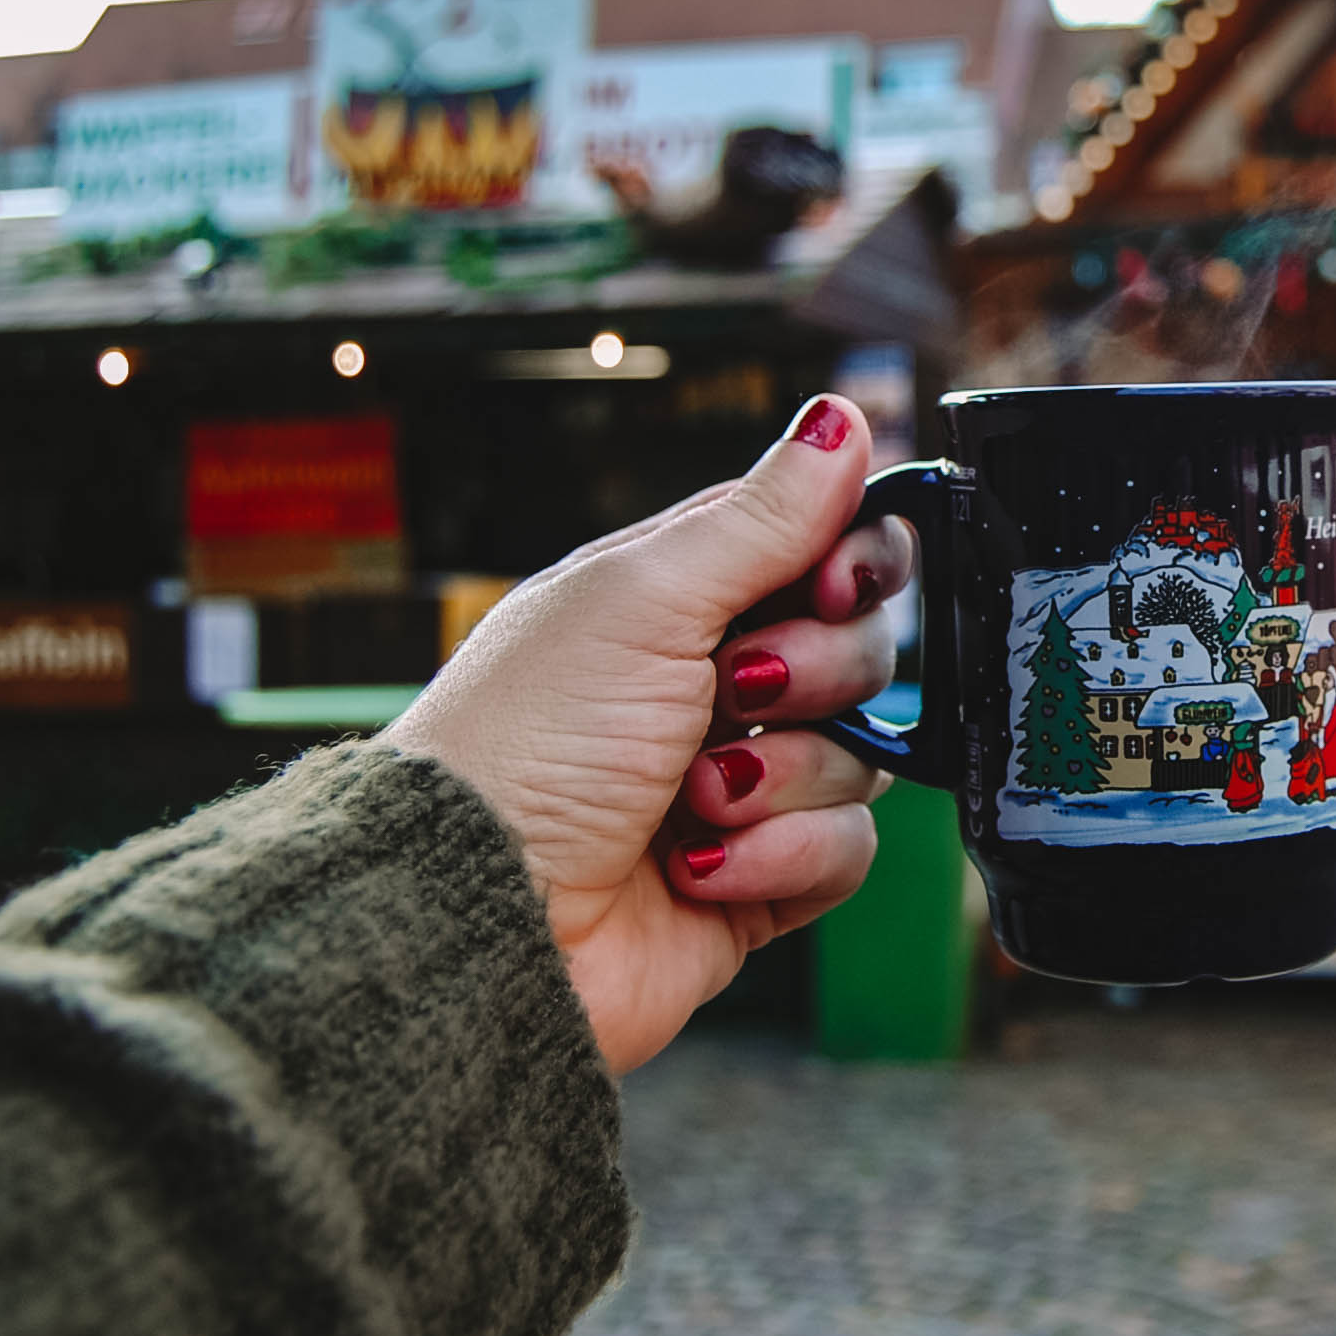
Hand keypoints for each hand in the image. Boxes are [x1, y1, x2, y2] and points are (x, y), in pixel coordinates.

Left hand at [392, 395, 914, 1072]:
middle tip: (736, 692)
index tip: (829, 585)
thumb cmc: (525, 742)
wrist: (475, 918)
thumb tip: (841, 418)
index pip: (820, 547)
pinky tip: (701, 865)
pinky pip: (845, 850)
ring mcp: (740, 785)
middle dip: (814, 674)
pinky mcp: (758, 881)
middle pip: (859, 649)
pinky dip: (783, 858)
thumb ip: (761, 516)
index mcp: (679, 599)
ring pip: (860, 754)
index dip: (850, 563)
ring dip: (784, 777)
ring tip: (693, 799)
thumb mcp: (643, 600)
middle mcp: (714, 686)